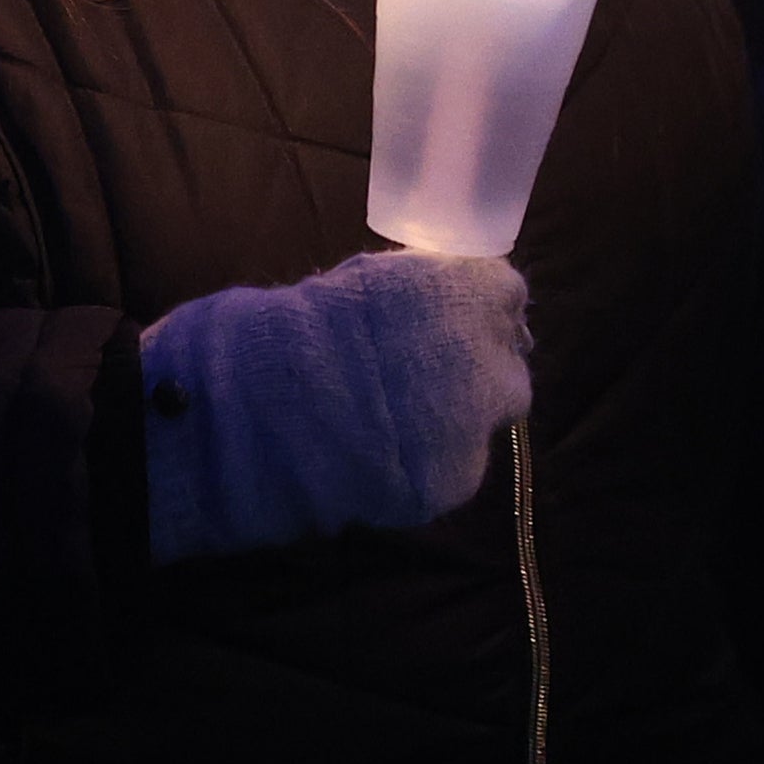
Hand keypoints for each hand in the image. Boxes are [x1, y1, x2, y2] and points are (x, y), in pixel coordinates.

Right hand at [138, 247, 533, 562]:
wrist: (255, 411)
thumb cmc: (295, 331)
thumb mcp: (365, 283)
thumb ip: (419, 290)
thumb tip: (439, 305)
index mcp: (468, 290)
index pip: (505, 294)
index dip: (476, 310)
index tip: (454, 322)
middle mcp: (488, 352)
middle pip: (508, 359)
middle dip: (478, 366)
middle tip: (432, 378)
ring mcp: (476, 422)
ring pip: (493, 417)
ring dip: (462, 416)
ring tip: (405, 423)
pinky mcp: (454, 480)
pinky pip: (459, 467)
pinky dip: (434, 463)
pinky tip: (392, 458)